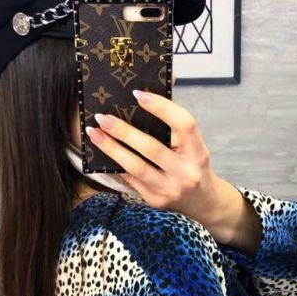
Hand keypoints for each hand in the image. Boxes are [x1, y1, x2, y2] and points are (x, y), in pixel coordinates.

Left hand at [84, 91, 243, 239]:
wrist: (201, 201)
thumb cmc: (192, 164)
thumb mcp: (192, 146)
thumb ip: (173, 128)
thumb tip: (141, 100)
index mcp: (198, 152)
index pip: (184, 125)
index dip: (162, 107)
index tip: (138, 94)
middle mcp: (185, 172)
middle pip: (151, 148)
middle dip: (124, 131)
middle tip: (103, 117)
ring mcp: (169, 189)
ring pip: (135, 167)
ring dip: (111, 149)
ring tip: (95, 134)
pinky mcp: (154, 200)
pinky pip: (130, 180)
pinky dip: (114, 165)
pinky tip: (100, 154)